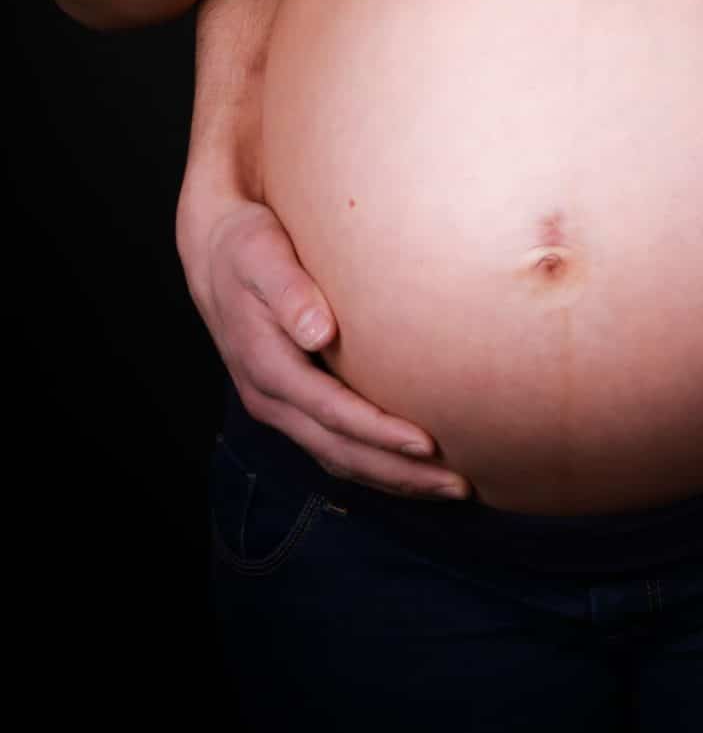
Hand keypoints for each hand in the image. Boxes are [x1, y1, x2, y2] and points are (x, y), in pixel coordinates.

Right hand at [181, 195, 470, 497]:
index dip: (377, 432)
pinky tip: (412, 468)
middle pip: (338, 450)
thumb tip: (319, 332)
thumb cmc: (247, 246)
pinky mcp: (292, 402)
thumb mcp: (262, 256)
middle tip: (458, 485)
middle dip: (398, 472)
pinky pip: (333, 446)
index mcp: (266, 365)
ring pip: (337, 458)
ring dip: (392, 478)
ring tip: (449, 487)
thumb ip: (290, 292)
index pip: (330, 411)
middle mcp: (270, 396)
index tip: (427, 443)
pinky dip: (374, 464)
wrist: (214, 249)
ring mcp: (279, 405)